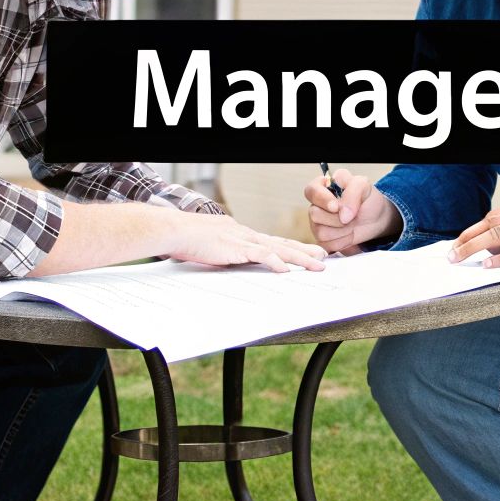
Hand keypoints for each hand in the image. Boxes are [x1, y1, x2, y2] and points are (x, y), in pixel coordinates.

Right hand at [167, 212, 325, 271]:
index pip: (273, 242)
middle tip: (324, 256)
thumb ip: (226, 255)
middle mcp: (247, 235)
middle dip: (305, 251)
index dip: (292, 247)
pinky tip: (286, 269)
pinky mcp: (234, 247)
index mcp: (242, 235)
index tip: (308, 252)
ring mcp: (242, 240)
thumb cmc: (189, 240)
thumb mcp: (214, 248)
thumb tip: (232, 263)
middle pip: (282, 244)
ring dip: (299, 257)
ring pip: (278, 248)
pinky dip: (274, 261)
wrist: (175, 231)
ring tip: (316, 264)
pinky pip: (259, 254)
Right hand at [304, 168, 400, 253]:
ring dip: (343, 231)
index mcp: (322, 186)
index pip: (311, 191)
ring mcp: (317, 224)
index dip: (322, 200)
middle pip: (314, 214)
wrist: (376, 218)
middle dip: (337, 218)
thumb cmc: (367, 198)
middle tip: (352, 215)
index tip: (336, 206)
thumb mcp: (364, 186)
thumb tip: (343, 216)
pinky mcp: (322, 240)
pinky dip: (343, 241)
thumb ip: (353, 193)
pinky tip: (350, 234)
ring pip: (321, 232)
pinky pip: (327, 245)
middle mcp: (316, 205)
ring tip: (352, 224)